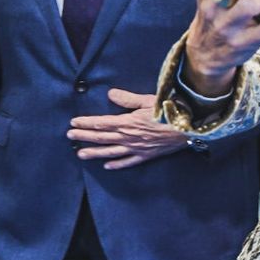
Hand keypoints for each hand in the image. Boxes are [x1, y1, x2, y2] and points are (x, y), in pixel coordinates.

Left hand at [68, 89, 191, 169]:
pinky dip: (117, 164)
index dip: (86, 123)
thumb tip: (110, 93)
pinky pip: (129, 162)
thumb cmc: (171, 110)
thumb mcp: (148, 100)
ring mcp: (137, 148)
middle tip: (70, 136)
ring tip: (80, 154)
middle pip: (102, 138)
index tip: (73, 122)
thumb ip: (128, 99)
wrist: (190, 126)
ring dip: (95, 152)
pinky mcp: (147, 155)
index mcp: (127, 122)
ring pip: (111, 151)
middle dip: (84, 137)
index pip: (101, 123)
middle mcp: (129, 137)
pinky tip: (108, 166)